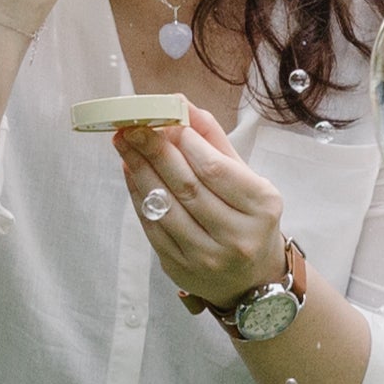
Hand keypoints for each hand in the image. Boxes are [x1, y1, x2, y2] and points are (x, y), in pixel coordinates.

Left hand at [118, 105, 289, 310]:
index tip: (165, 120)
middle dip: (155, 151)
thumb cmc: (249, 218)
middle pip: (187, 187)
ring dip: (139, 170)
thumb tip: (181, 104)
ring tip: (123, 143)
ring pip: (165, 207)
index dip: (186, 143)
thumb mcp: (246, 178)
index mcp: (261, 208)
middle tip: (132, 125)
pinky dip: (138, 195)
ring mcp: (207, 257)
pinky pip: (152, 226)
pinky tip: (129, 171)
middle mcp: (237, 236)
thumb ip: (214, 141)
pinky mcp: (181, 269)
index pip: (215, 170)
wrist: (252, 279)